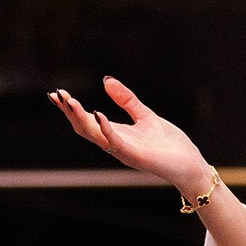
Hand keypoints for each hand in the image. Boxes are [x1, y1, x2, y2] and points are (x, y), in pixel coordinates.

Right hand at [49, 78, 209, 190]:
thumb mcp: (145, 115)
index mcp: (115, 134)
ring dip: (80, 119)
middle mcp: (114, 144)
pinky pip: (116, 142)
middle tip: (56, 95)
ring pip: (95, 135)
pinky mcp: (135, 156)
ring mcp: (123, 151)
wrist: (189, 165)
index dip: (70, 108)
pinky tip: (98, 114)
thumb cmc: (168, 144)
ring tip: (70, 102)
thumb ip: (126, 100)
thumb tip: (106, 80)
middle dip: (69, 112)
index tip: (56, 94)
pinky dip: (105, 128)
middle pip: (84, 128)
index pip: (86, 121)